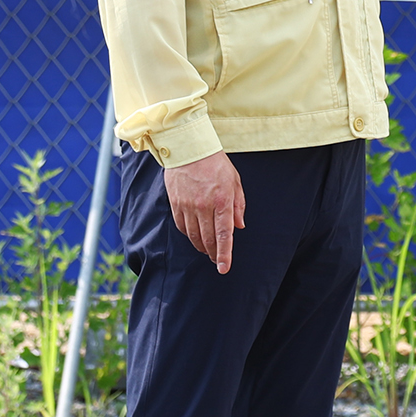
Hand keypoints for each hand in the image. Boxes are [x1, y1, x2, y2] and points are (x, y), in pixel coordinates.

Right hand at [165, 150, 244, 273]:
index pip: (224, 234)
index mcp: (222, 200)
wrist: (189, 148)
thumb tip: (239, 226)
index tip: (224, 268)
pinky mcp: (175, 204)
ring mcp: (187, 206)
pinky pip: (182, 227)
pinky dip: (189, 235)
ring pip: (194, 236)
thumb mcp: (234, 181)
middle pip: (208, 239)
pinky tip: (195, 236)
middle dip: (214, 253)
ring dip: (201, 247)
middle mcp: (204, 206)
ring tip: (207, 251)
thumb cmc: (215, 163)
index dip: (225, 254)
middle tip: (218, 260)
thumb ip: (238, 205)